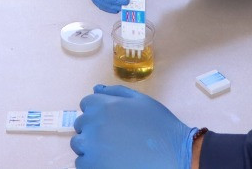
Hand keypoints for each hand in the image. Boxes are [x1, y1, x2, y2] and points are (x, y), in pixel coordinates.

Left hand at [71, 85, 193, 168]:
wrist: (173, 154)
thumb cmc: (158, 125)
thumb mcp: (140, 100)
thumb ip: (115, 92)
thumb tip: (95, 89)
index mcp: (102, 105)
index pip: (86, 104)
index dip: (98, 111)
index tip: (111, 120)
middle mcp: (92, 125)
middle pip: (81, 125)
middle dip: (93, 128)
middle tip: (115, 137)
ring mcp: (91, 148)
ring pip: (79, 145)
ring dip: (91, 146)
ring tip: (113, 150)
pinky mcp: (93, 167)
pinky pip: (82, 163)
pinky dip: (92, 163)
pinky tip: (111, 162)